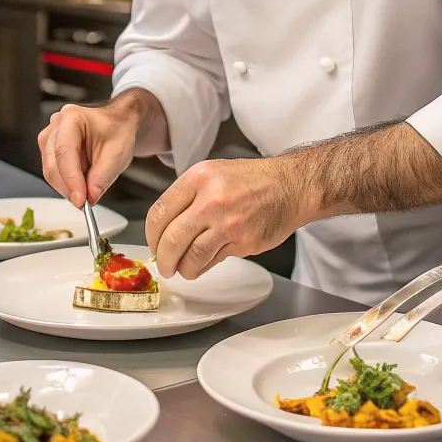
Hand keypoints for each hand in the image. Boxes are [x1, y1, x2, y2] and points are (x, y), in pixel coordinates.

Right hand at [37, 101, 137, 207]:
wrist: (117, 124)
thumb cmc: (118, 131)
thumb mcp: (117, 155)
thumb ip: (102, 177)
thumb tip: (90, 197)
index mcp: (72, 118)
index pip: (64, 152)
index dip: (71, 179)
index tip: (81, 200)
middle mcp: (56, 125)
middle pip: (53, 163)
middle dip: (69, 187)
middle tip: (85, 202)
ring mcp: (50, 136)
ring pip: (50, 170)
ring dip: (67, 186)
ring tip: (87, 188)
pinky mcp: (49, 149)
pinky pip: (52, 172)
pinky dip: (66, 182)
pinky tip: (80, 182)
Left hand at [145, 157, 309, 279]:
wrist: (290, 185)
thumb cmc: (251, 180)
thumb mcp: (212, 173)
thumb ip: (187, 197)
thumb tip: (163, 229)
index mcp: (198, 178)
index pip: (159, 212)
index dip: (151, 235)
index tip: (154, 243)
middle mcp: (211, 199)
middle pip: (171, 239)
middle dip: (163, 259)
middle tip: (164, 265)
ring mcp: (227, 223)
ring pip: (191, 257)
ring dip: (183, 268)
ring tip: (184, 268)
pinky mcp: (243, 242)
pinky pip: (212, 262)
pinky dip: (203, 267)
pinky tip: (203, 263)